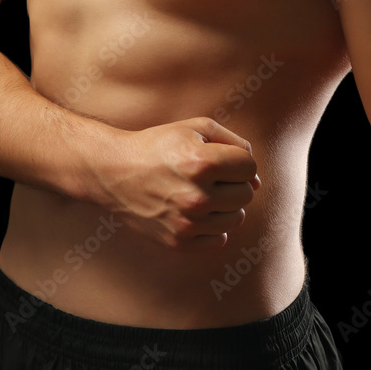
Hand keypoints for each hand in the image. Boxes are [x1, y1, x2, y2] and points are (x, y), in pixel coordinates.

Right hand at [94, 116, 259, 249]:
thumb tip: (257, 180)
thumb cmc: (159, 145)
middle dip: (233, 182)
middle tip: (206, 176)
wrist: (113, 172)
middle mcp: (196, 196)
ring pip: (237, 218)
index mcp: (202, 163)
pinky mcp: (179, 241)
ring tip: (199, 192)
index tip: (217, 158)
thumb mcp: (196, 128)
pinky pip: (219, 238)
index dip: (237, 160)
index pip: (250, 167)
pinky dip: (212, 226)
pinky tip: (193, 211)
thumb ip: (236, 144)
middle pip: (246, 194)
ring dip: (224, 205)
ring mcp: (188, 222)